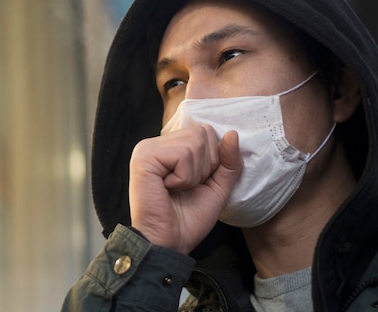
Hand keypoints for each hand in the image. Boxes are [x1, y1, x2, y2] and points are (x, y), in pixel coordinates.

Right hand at [129, 125, 241, 253]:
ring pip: (195, 142)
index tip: (194, 184)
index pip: (205, 132)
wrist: (168, 244)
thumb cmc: (187, 220)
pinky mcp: (144, 157)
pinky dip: (184, 177)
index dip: (211, 160)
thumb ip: (228, 161)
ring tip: (176, 189)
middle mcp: (155, 143)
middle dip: (205, 166)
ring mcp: (147, 148)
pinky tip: (168, 189)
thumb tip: (233, 134)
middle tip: (186, 188)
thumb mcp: (217, 187)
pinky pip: (183, 154)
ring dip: (194, 174)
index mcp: (168, 148)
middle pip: (202, 133)